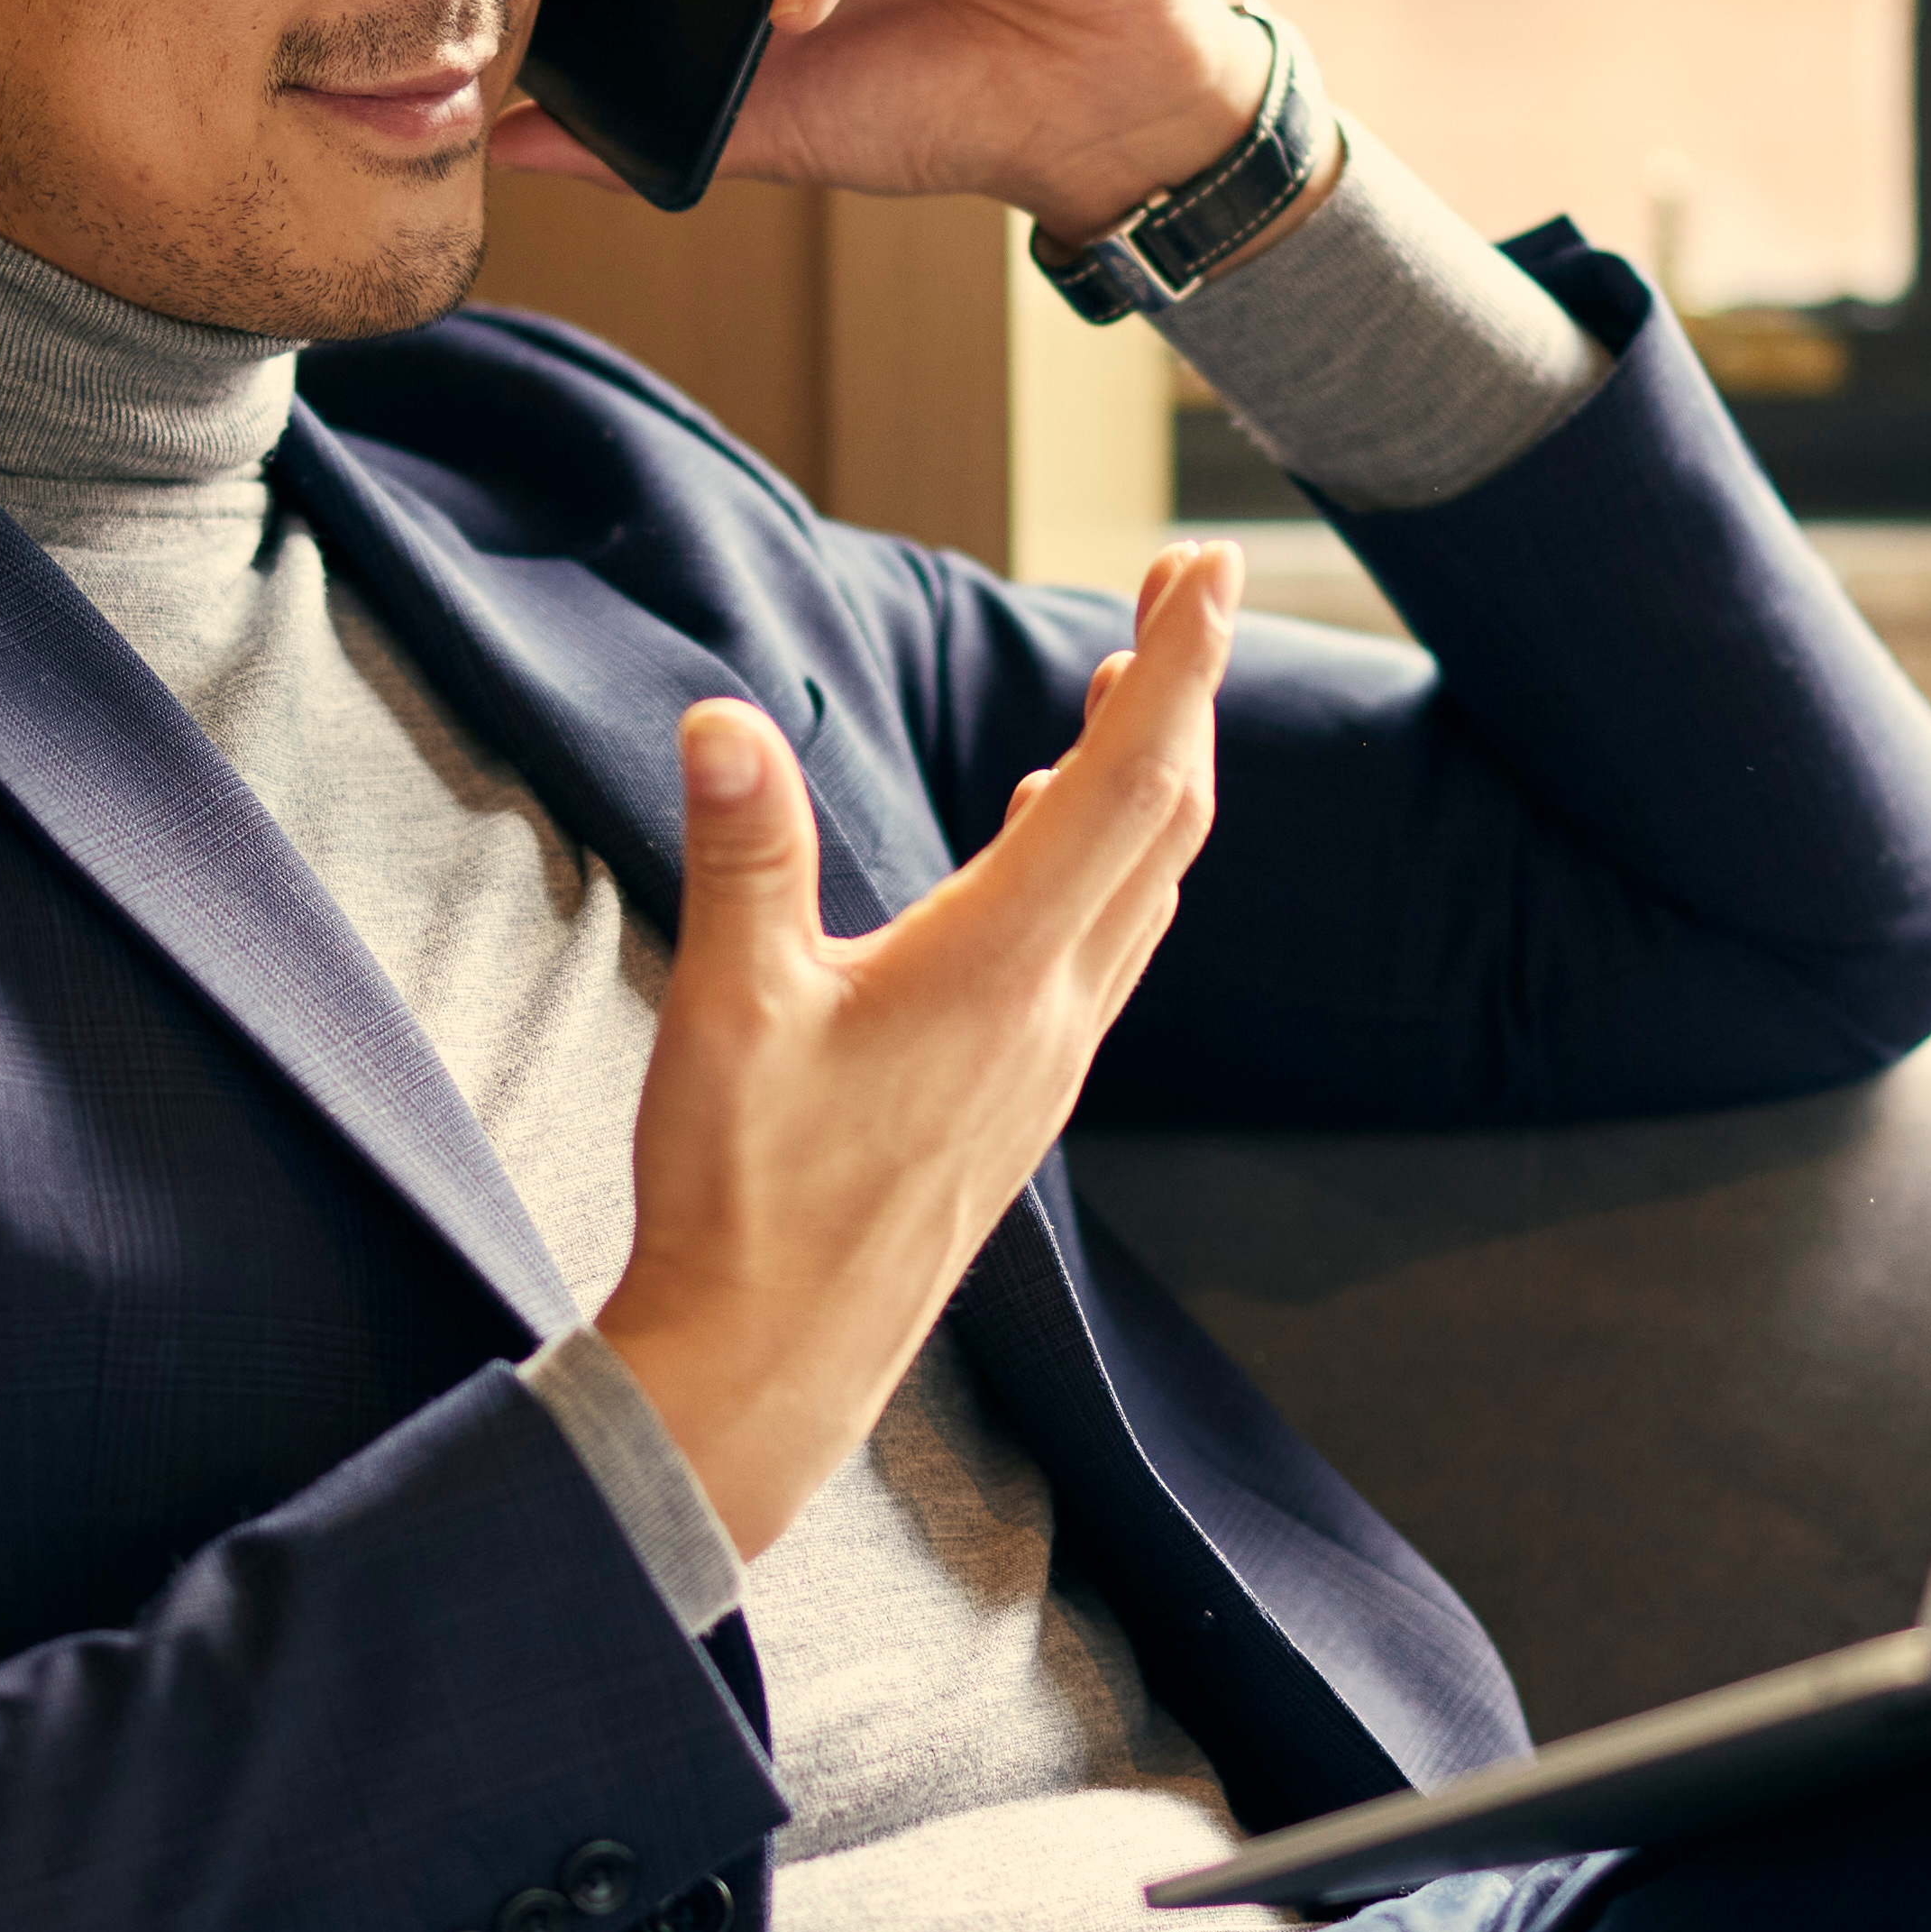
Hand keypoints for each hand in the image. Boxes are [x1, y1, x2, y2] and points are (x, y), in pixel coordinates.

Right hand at [599, 544, 1239, 1554]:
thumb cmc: (742, 1198)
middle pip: (1165, 823)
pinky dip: (1106, 860)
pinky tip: (1049, 836)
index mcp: (994, 971)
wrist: (769, 1365)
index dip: (1181, 664)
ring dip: (1153, 776)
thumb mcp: (724, 1010)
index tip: (1207, 566)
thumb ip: (741, 855)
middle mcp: (1051, 1013)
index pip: (1125, 784)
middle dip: (1185, 691)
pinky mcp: (1020, 1097)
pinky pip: (1102, 948)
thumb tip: (723, 719)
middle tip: (1185, 586)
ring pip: (1143, 890)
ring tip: (1136, 684)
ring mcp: (1047, 1062)